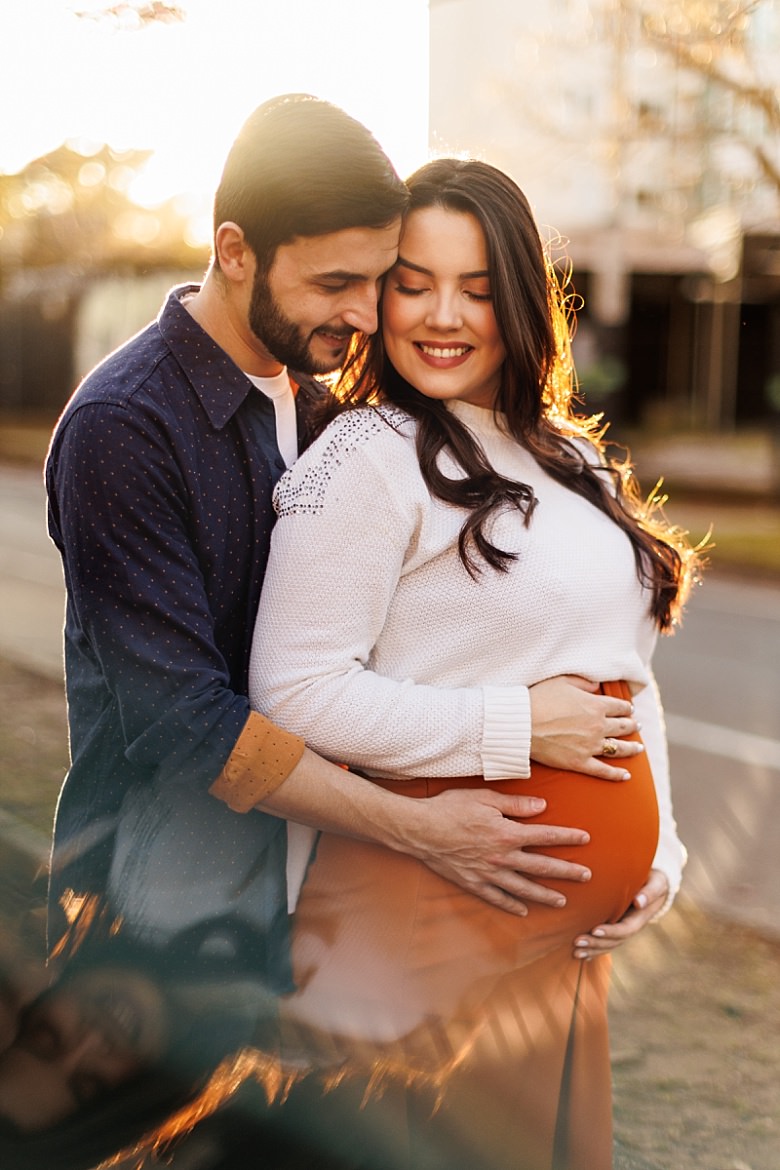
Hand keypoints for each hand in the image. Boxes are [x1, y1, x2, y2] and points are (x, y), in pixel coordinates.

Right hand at [408, 787, 591, 917]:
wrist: (419, 829)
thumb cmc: (450, 808)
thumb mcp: (484, 798)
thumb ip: (515, 804)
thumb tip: (542, 806)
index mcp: (507, 833)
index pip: (545, 835)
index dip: (567, 837)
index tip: (585, 838)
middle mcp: (502, 857)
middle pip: (541, 866)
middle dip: (567, 872)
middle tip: (587, 877)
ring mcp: (488, 873)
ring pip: (523, 888)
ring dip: (545, 895)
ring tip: (562, 902)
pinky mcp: (473, 883)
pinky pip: (497, 898)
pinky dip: (511, 906)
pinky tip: (523, 911)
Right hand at [529, 675, 642, 780]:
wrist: (522, 723)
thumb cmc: (539, 699)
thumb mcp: (562, 682)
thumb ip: (583, 682)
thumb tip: (597, 685)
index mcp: (596, 705)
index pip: (619, 706)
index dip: (627, 708)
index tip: (630, 709)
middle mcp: (598, 726)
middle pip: (623, 727)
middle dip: (632, 726)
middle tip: (637, 726)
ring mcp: (591, 746)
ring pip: (619, 748)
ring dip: (631, 748)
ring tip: (639, 748)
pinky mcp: (580, 762)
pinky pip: (604, 770)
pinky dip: (617, 774)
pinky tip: (626, 776)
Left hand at [572, 869, 669, 958]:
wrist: (655, 885)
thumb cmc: (654, 881)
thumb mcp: (657, 883)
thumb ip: (650, 892)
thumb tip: (638, 902)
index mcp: (640, 918)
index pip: (625, 929)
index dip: (611, 932)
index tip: (595, 930)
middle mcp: (631, 927)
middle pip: (614, 941)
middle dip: (596, 943)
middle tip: (577, 941)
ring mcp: (623, 928)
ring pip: (608, 944)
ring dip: (592, 949)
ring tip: (575, 952)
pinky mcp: (615, 927)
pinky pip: (605, 942)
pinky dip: (593, 950)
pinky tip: (579, 955)